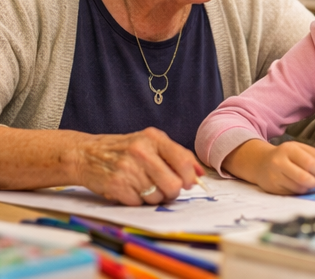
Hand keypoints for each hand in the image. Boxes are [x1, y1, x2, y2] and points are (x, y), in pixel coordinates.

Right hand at [70, 128, 202, 205]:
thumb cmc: (124, 149)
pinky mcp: (115, 186)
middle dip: (173, 192)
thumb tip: (200, 173)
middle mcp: (141, 152)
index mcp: (153, 138)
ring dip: (155, 197)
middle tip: (168, 190)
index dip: (190, 177)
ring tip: (146, 188)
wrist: (86, 154)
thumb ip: (177, 154)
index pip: (183, 161)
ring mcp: (127, 170)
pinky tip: (131, 190)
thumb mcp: (150, 142)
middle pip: (173, 184)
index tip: (190, 183)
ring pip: (156, 197)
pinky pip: (138, 203)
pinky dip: (138, 201)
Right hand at [223, 139, 314, 195]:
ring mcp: (274, 177)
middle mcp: (279, 163)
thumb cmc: (285, 155)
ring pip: (298, 187)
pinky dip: (300, 191)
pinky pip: (291, 193)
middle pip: (303, 178)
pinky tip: (301, 186)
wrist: (260, 163)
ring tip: (311, 183)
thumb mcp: (299, 148)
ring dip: (309, 188)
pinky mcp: (272, 189)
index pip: (308, 162)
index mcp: (289, 149)